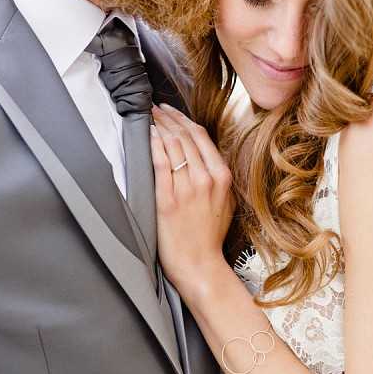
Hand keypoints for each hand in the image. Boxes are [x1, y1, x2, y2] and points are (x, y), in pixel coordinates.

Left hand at [150, 104, 235, 297]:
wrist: (200, 265)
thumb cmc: (210, 238)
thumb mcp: (226, 203)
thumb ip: (218, 179)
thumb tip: (204, 158)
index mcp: (222, 177)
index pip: (201, 137)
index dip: (184, 119)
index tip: (172, 111)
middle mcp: (206, 179)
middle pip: (185, 136)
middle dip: (168, 117)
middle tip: (155, 108)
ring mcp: (187, 188)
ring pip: (172, 145)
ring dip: (159, 126)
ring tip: (149, 117)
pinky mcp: (168, 200)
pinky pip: (159, 163)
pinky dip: (153, 145)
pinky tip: (146, 135)